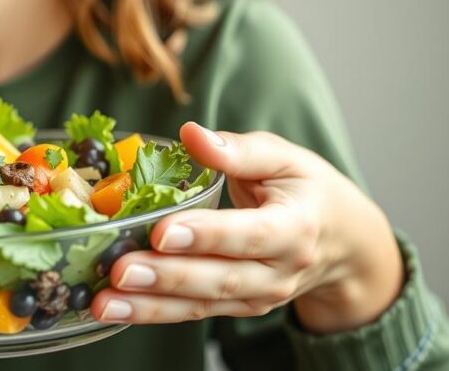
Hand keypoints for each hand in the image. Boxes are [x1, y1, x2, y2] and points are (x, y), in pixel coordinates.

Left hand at [92, 122, 402, 333]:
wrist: (344, 243)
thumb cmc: (307, 190)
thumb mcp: (285, 158)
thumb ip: (238, 149)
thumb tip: (192, 134)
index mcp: (296, 227)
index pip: (250, 234)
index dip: (207, 234)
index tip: (164, 231)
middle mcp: (278, 271)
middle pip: (219, 278)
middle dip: (166, 277)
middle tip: (119, 270)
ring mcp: (257, 297)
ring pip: (200, 305)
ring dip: (148, 306)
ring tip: (105, 302)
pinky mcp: (236, 307)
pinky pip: (191, 314)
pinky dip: (150, 313)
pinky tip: (114, 308)